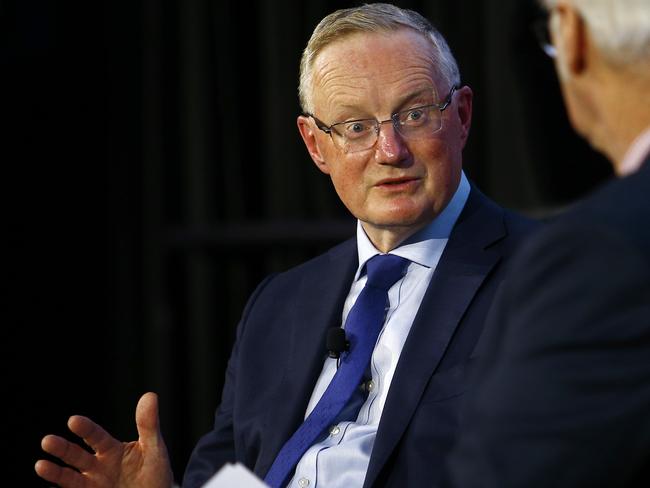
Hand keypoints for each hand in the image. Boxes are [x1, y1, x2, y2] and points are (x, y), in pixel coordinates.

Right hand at [35, 392, 173, 487]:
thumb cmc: (154, 472)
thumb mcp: (155, 449)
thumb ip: (149, 425)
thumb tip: (150, 395)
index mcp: (112, 450)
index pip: (96, 436)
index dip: (86, 428)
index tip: (74, 420)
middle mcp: (98, 466)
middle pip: (76, 455)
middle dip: (62, 448)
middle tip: (47, 440)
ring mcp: (93, 484)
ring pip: (70, 477)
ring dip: (55, 472)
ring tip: (40, 465)